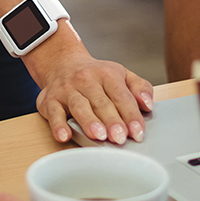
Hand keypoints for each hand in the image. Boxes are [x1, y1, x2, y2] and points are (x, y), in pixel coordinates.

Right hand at [29, 39, 153, 145]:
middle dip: (112, 121)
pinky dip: (58, 125)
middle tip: (120, 138)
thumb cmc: (96, 76)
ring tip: (98, 136)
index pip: (121, 95)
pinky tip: (64, 135)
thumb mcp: (121, 75)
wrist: (62, 63)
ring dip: (89, 121)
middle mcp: (87, 80)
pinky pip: (54, 113)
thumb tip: (149, 104)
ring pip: (79, 106)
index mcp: (107, 74)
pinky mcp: (50, 101)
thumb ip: (139, 88)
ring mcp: (68, 90)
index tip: (138, 131)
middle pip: (101, 102)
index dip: (130, 114)